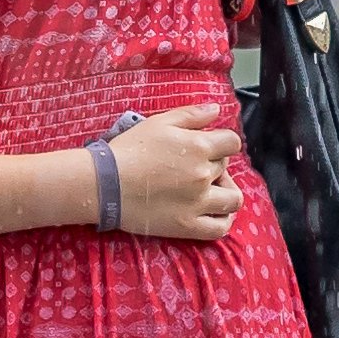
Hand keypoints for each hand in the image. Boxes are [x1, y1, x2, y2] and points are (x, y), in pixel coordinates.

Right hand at [104, 112, 241, 241]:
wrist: (105, 183)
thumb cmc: (129, 149)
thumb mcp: (159, 122)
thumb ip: (191, 114)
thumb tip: (216, 110)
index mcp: (199, 147)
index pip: (232, 143)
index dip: (222, 142)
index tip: (210, 146)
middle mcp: (204, 175)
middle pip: (226, 168)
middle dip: (214, 164)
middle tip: (193, 166)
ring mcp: (198, 203)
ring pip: (232, 199)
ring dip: (226, 191)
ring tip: (211, 190)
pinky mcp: (188, 226)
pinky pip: (219, 227)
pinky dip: (224, 220)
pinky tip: (217, 212)